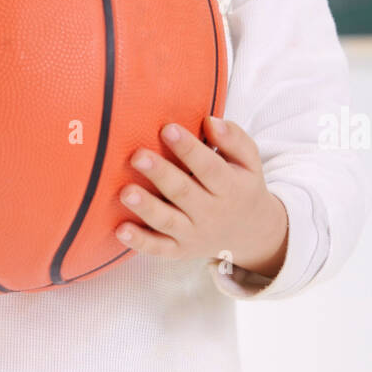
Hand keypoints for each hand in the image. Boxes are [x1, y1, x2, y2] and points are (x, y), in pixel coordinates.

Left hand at [115, 114, 288, 277]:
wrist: (251, 233)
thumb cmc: (240, 184)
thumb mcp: (249, 161)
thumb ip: (233, 139)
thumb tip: (211, 121)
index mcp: (229, 187)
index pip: (208, 167)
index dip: (188, 148)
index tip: (168, 129)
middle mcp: (211, 212)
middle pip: (183, 192)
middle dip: (160, 174)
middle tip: (137, 156)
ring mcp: (193, 233)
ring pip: (167, 221)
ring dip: (146, 207)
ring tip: (125, 192)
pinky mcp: (179, 249)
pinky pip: (158, 248)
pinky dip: (140, 242)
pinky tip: (120, 230)